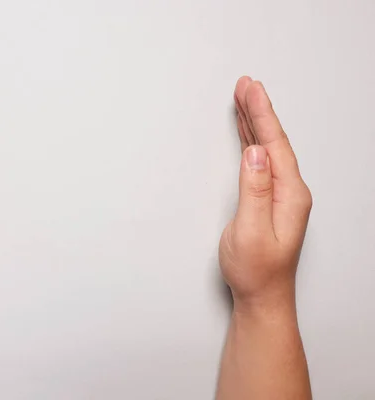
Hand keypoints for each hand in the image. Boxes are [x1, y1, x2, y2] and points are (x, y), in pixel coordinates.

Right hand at [219, 77, 311, 310]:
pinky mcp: (267, 199)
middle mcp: (289, 191)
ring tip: (243, 99)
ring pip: (265, 149)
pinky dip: (251, 142)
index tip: (252, 90)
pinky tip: (245, 133)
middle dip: (258, 110)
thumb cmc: (257, 270)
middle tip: (245, 85)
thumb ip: (254, 191)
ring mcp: (279, 195)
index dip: (262, 115)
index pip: (275, 145)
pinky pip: (259, 162)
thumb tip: (255, 155)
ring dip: (254, 123)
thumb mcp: (252, 232)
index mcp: (290, 195)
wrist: (261, 296)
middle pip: (272, 141)